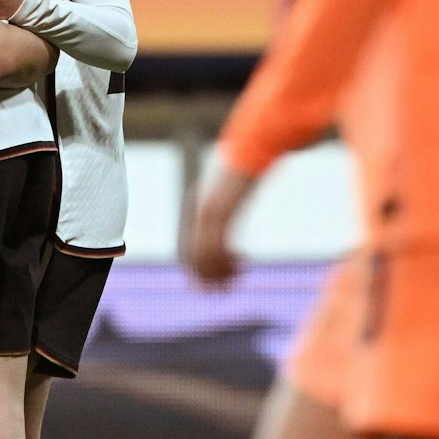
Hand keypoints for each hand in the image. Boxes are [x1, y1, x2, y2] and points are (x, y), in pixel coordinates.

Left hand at [184, 163, 255, 286]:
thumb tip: (230, 211)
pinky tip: (242, 266)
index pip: (186, 247)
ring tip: (235, 280)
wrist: (252, 148)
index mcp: (195, 205)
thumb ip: (226, 201)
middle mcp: (197, 211)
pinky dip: (228, 263)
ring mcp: (207, 211)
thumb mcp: (231, 187)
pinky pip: (219, 247)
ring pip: (205, 256)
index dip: (197, 269)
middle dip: (206, 277)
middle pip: (192, 256)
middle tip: (222, 290)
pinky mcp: (221, 212)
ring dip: (219, 273)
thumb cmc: (246, 165)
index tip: (214, 280)